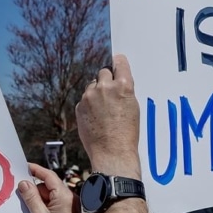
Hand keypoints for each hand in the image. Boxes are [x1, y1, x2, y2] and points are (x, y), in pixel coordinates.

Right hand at [17, 163, 83, 212]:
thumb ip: (31, 198)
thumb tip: (24, 183)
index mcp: (65, 196)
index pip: (49, 175)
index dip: (36, 170)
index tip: (25, 167)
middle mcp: (70, 198)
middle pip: (49, 185)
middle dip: (35, 189)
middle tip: (22, 194)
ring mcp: (71, 205)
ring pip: (51, 195)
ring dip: (40, 199)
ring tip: (34, 212)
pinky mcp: (69, 212)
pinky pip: (55, 202)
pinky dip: (45, 205)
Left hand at [75, 55, 141, 177]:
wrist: (112, 152)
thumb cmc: (126, 133)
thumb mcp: (133, 107)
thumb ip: (123, 91)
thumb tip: (116, 83)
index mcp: (123, 86)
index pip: (119, 64)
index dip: (118, 63)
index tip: (117, 60)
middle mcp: (105, 87)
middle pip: (103, 73)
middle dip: (106, 80)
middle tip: (110, 93)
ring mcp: (90, 96)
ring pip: (92, 86)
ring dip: (96, 93)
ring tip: (103, 111)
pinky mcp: (79, 106)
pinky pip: (84, 100)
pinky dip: (89, 105)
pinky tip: (96, 118)